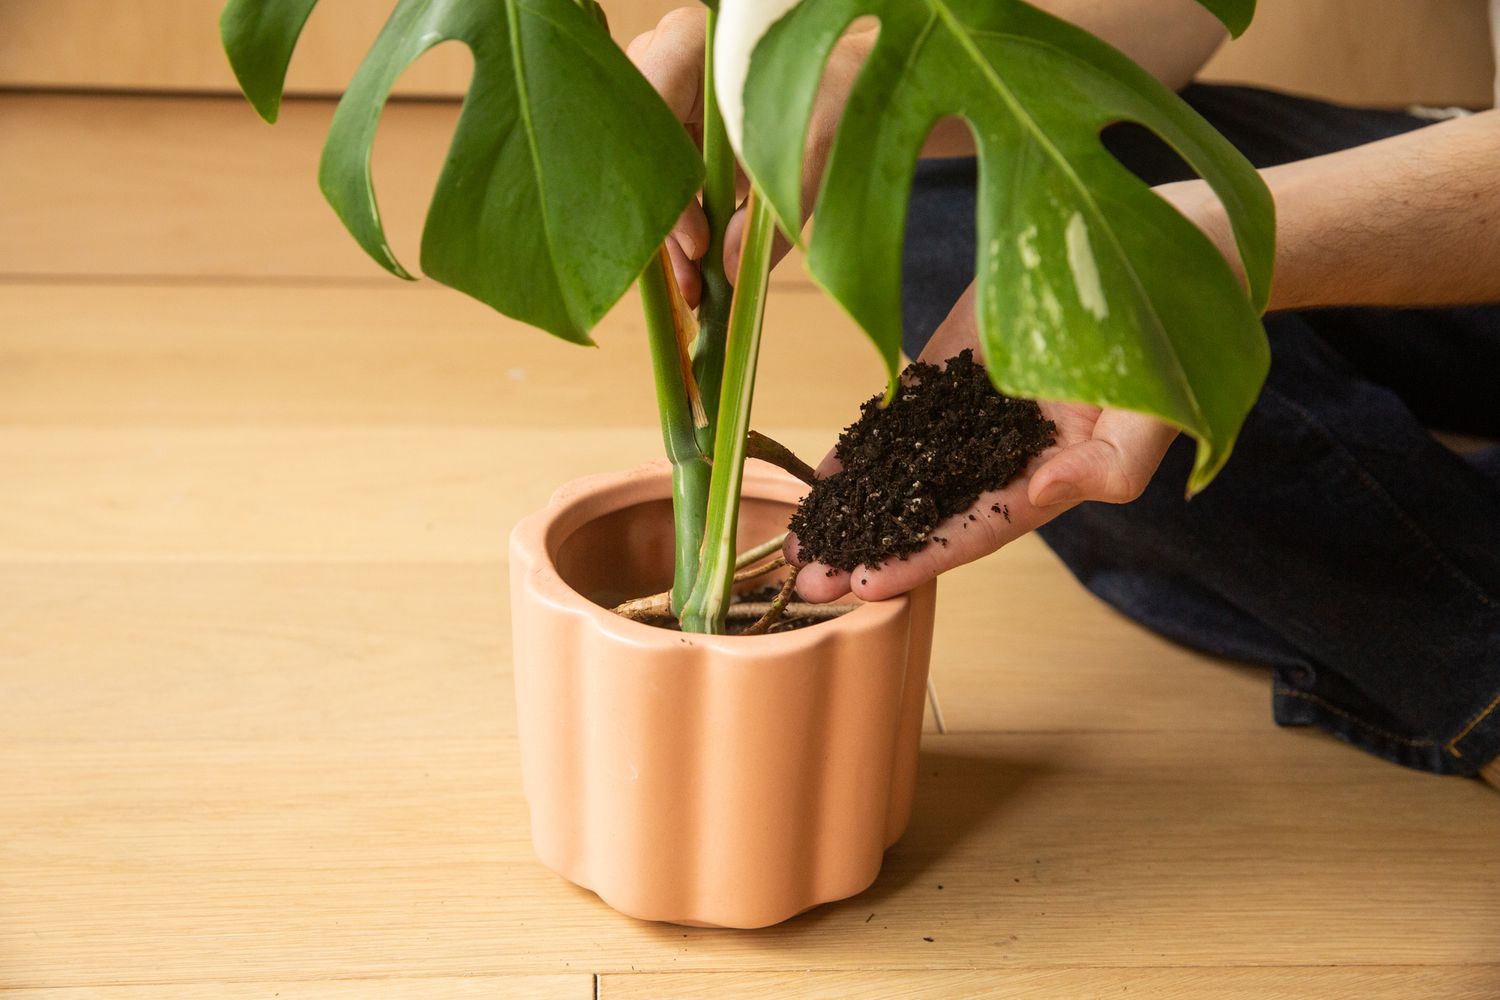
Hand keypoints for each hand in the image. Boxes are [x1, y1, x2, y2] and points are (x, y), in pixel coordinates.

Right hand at [626, 7, 873, 302]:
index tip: (700, 242)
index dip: (667, 181)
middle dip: (661, 219)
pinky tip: (695, 272)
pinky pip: (660, 183)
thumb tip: (729, 268)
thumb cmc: (839, 90)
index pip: (651, 109)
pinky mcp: (672, 127)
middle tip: (693, 277)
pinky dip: (677, 228)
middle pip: (638, 147)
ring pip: (644, 173)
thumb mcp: (821, 143)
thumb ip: (780, 201)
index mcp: (694, 43)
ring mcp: (665, 94)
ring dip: (665, 234)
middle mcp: (666, 61)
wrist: (852, 82)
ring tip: (696, 287)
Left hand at [788, 283, 1179, 602]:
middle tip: (809, 581)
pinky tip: (818, 476)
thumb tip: (1042, 493)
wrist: (1147, 268)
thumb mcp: (1154, 417)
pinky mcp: (946, 372)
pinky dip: (857, 449)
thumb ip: (1109, 468)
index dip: (920, 561)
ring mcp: (964, 416)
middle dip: (865, 550)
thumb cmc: (1164, 352)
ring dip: (849, 509)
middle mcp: (994, 459)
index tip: (868, 585)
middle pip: (922, 516)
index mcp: (1042, 480)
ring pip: (897, 474)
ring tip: (798, 545)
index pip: (972, 534)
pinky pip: (893, 420)